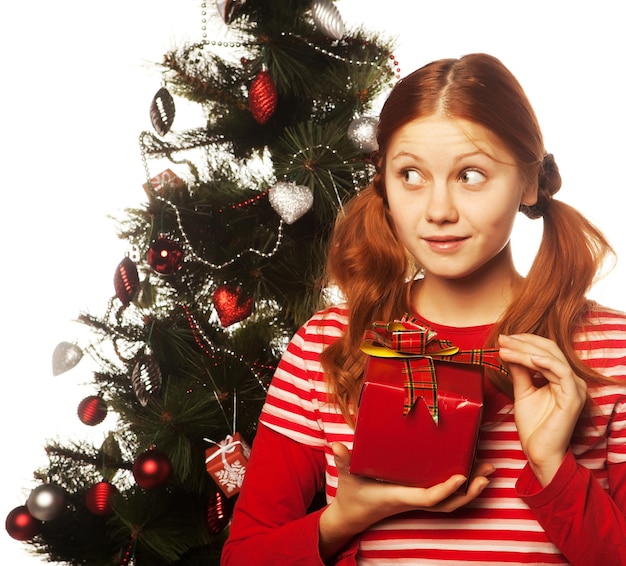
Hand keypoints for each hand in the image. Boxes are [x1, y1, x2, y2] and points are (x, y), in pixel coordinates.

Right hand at [319, 442, 493, 559]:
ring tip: (487, 469)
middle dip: (470, 490)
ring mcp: (417, 499)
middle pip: (448, 502)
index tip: (462, 477)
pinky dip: (460, 486)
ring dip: (471, 487)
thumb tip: (336, 446)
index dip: (447, 490)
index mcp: (399, 496)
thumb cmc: (351, 494)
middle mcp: (413, 500)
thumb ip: (344, 461)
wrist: (352, 514)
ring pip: (450, 500)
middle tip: (487, 470)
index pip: (428, 498)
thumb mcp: (346, 476)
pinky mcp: (417, 495)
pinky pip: (444, 494)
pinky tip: (469, 470)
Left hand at [498, 333, 586, 485]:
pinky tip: (528, 358)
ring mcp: (574, 388)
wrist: (539, 452)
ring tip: (505, 348)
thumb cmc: (533, 425)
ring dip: (525, 350)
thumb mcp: (522, 391)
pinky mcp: (573, 397)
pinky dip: (544, 362)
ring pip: (551, 357)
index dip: (524, 341)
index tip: (503, 339)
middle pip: (548, 349)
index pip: (545, 349)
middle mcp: (570, 380)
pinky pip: (561, 372)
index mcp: (560, 377)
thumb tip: (508, 350)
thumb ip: (519, 371)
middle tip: (502, 339)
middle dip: (523, 342)